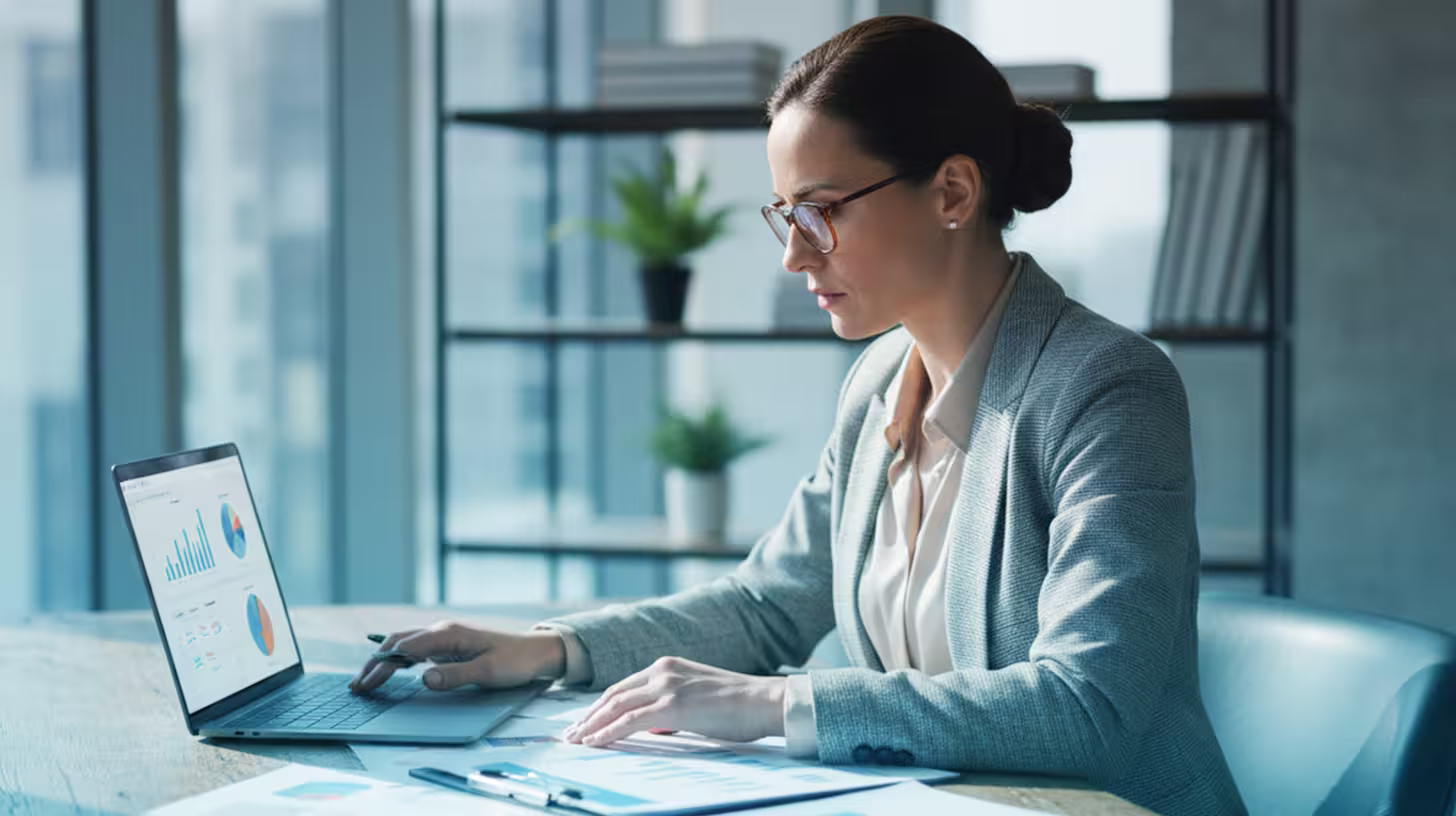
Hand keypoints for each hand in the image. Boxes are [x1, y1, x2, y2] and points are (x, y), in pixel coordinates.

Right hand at [350, 621, 564, 693]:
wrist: (537, 651)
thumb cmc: (516, 661)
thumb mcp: (487, 671)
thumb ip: (455, 675)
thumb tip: (424, 679)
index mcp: (448, 634)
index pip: (405, 648)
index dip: (381, 665)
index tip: (365, 682)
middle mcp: (442, 631)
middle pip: (398, 643)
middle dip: (375, 663)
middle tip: (356, 687)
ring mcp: (445, 637)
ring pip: (404, 645)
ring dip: (383, 661)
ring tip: (365, 682)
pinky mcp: (450, 645)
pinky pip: (416, 650)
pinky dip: (398, 661)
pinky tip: (389, 672)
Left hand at [562, 656, 784, 746]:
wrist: (765, 701)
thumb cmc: (739, 705)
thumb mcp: (697, 698)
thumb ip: (672, 706)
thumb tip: (654, 725)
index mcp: (668, 665)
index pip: (624, 686)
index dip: (601, 706)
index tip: (585, 721)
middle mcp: (662, 670)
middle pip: (613, 694)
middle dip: (589, 716)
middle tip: (571, 733)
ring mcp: (667, 686)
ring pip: (616, 706)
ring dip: (592, 725)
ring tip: (576, 740)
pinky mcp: (673, 706)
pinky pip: (630, 721)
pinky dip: (608, 732)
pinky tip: (595, 742)